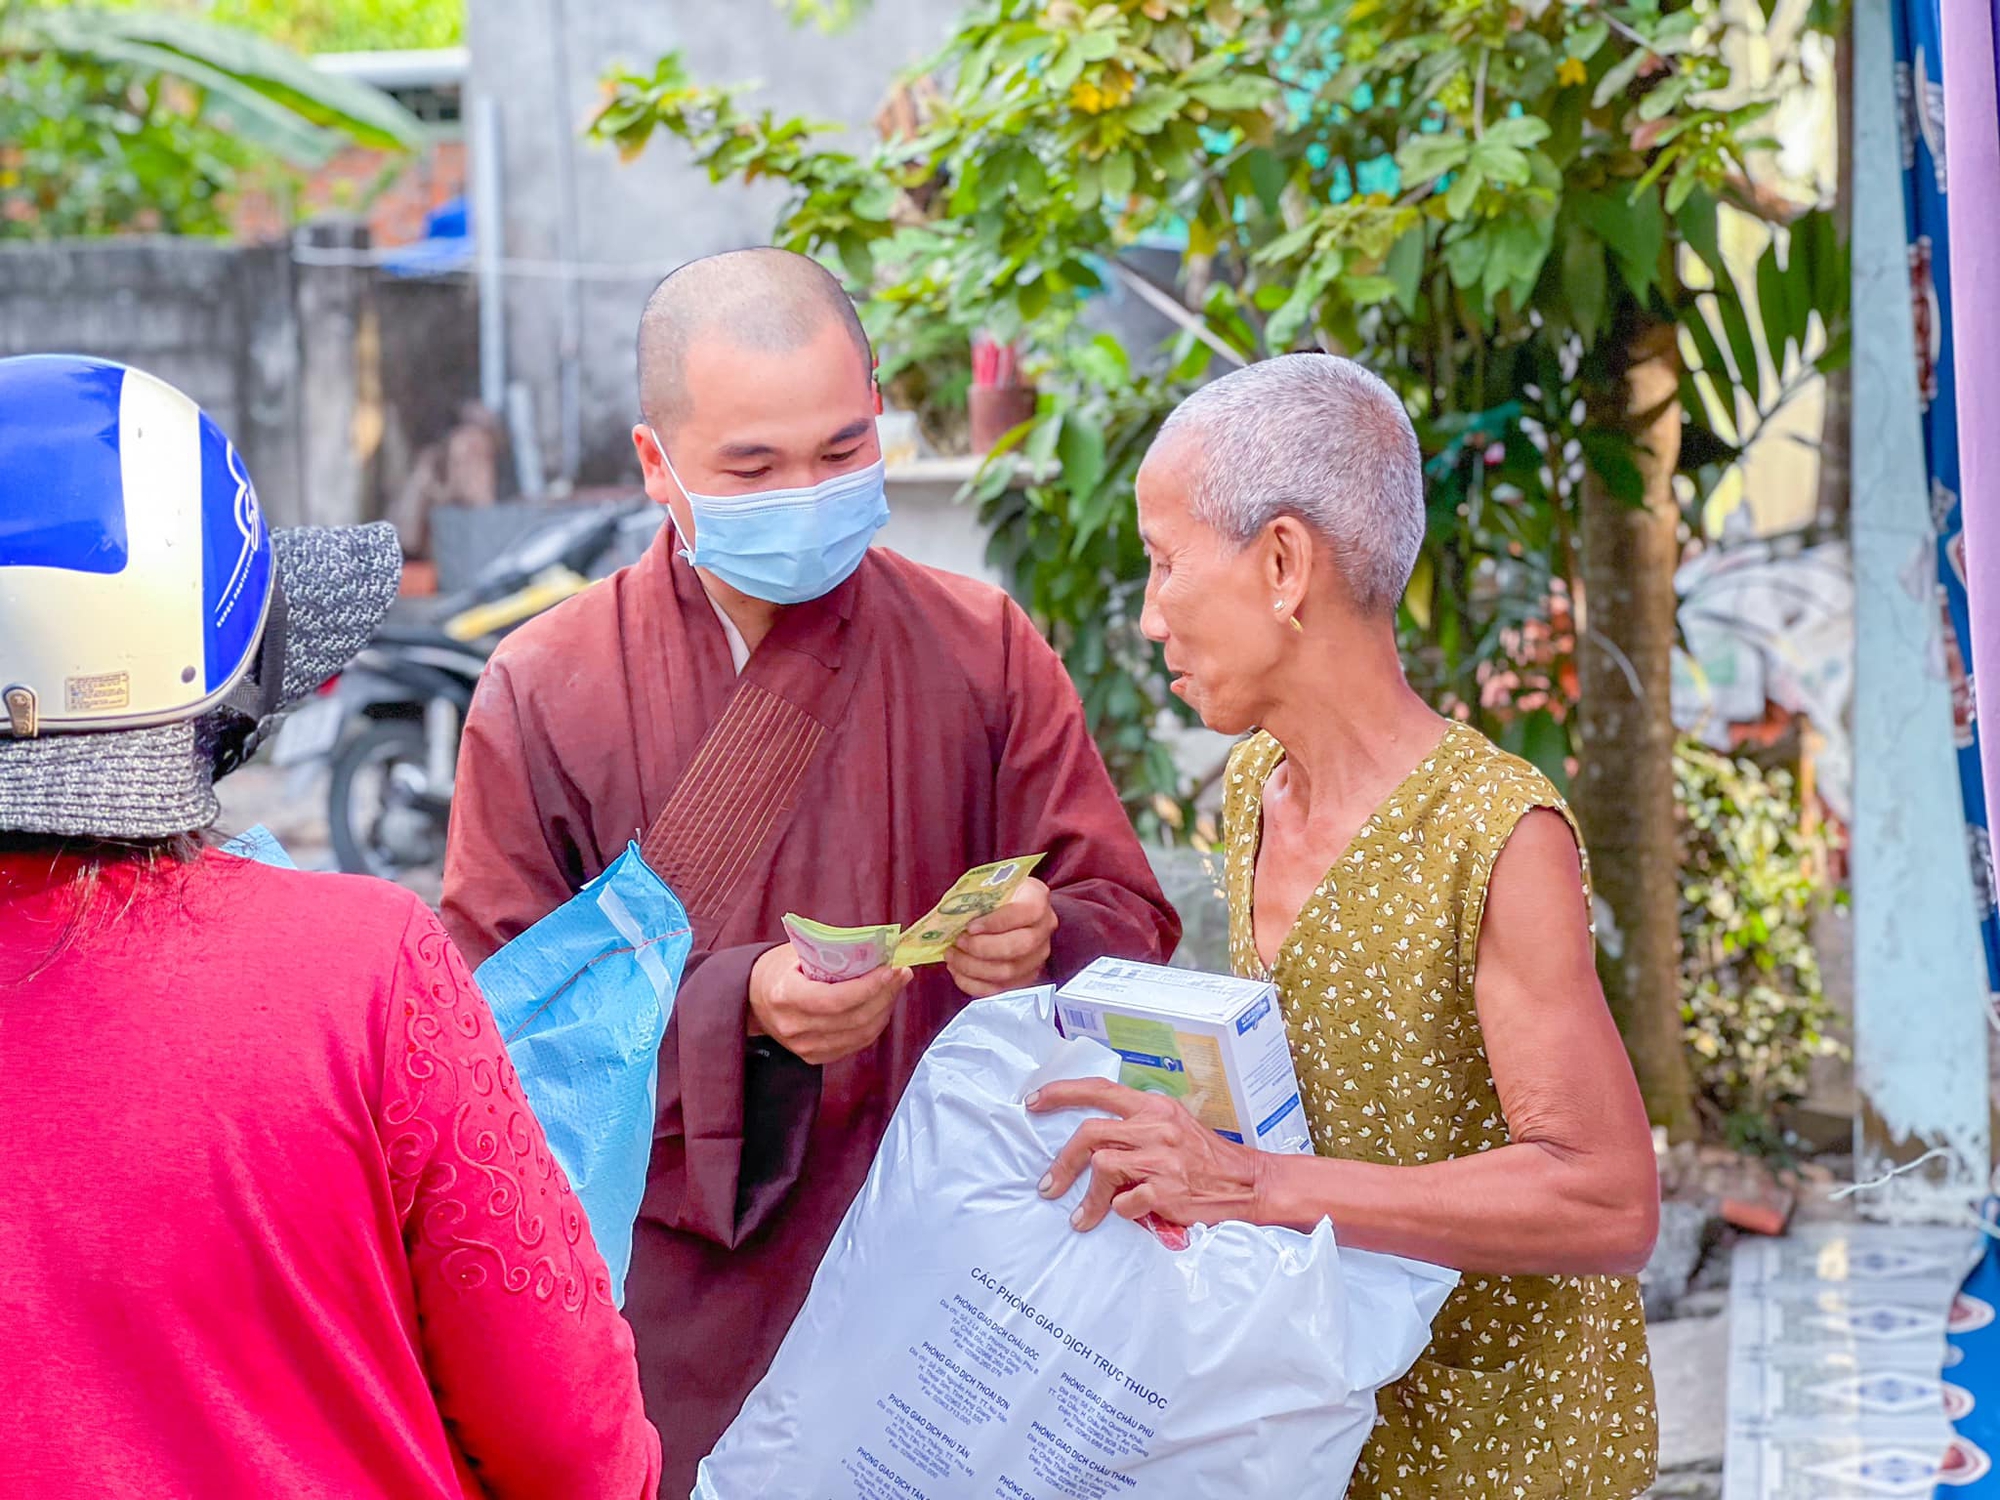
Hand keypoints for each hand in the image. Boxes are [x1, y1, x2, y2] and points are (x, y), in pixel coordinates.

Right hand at [748, 943, 912, 1065]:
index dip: (868, 987)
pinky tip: (882, 1004)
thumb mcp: (799, 952)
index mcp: (785, 996)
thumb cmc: (780, 968)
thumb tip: (879, 949)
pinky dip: (875, 1023)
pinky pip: (856, 1043)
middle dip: (884, 994)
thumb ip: (834, 954)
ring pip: (860, 1034)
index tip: (889, 969)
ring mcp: (803, 1047)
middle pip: (853, 1018)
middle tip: (901, 973)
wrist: (753, 998)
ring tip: (896, 985)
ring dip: (885, 1008)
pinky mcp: (814, 1057)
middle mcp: (794, 1027)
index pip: (835, 999)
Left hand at [946, 877, 1056, 997]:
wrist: (1006, 906)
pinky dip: (975, 984)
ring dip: (974, 967)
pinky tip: (958, 972)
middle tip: (959, 942)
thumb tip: (951, 914)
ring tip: (953, 956)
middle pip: (1021, 945)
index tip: (970, 927)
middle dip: (983, 948)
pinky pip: (1001, 988)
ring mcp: (1038, 955)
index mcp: (1037, 898)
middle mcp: (1044, 928)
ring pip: (1010, 971)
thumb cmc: (993, 893)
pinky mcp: (1026, 976)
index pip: (1026, 912)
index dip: (997, 922)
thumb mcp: (988, 883)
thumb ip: (976, 895)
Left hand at [1027, 1078, 1264, 1231]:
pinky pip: (1125, 1201)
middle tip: (1048, 1185)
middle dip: (1061, 1162)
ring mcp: (1161, 1158)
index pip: (1099, 1089)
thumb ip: (1136, 1126)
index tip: (1034, 1102)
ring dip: (1088, 1198)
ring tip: (1082, 1217)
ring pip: (1101, 1167)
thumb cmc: (1205, 1157)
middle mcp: (1155, 1127)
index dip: (1062, 1093)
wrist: (1246, 1183)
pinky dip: (1121, 1211)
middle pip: (1089, 1133)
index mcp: (1154, 1107)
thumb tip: (1092, 1139)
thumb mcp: (1172, 1126)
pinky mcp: (1167, 1189)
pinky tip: (1128, 1215)